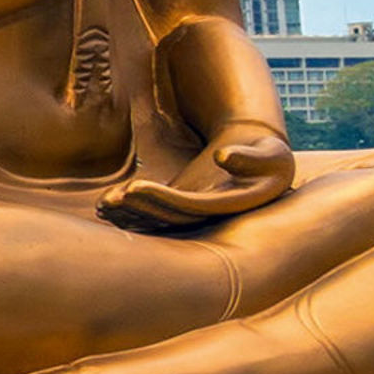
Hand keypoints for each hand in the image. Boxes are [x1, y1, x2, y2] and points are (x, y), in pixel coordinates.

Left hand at [101, 121, 294, 230]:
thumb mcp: (269, 153)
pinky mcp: (183, 208)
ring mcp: (194, 215)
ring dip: (130, 214)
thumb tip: (223, 156)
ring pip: (159, 220)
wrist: (258, 162)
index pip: (189, 206)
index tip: (133, 188)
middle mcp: (210, 217)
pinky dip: (131, 212)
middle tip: (108, 200)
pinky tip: (107, 206)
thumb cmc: (266, 155)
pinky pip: (155, 215)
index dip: (161, 199)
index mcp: (229, 205)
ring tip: (103, 205)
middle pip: (169, 217)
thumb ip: (249, 156)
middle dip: (138, 209)